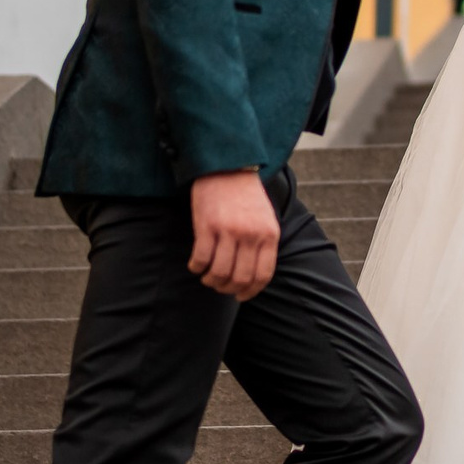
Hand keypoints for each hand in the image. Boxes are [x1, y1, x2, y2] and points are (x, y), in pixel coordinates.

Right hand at [188, 169, 278, 299]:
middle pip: (240, 278)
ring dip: (211, 281)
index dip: (250, 291)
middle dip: (227, 289)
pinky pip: (201, 259)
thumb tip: (253, 276)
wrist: (227, 166)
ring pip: (219, 273)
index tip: (240, 296)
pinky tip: (195, 266)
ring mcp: (228, 231)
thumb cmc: (245, 195)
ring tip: (207, 277)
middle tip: (219, 286)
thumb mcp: (266, 218)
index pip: (262, 275)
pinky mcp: (207, 226)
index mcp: (269, 235)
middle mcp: (250, 235)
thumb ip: (263, 244)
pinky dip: (196, 268)